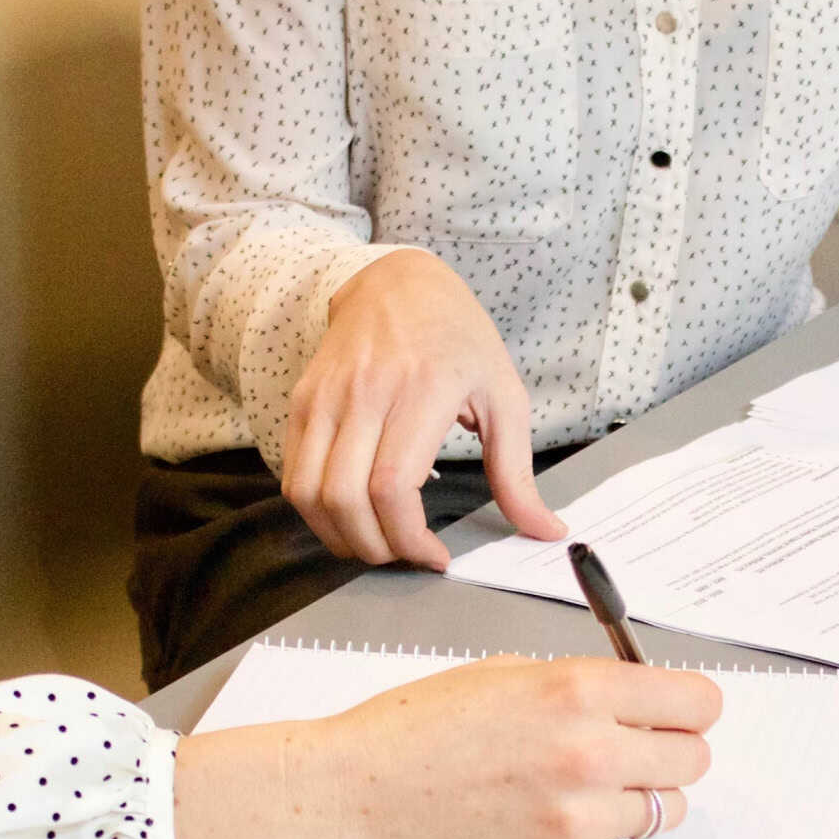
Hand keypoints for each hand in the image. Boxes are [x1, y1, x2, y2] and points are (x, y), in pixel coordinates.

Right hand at [171, 656, 720, 838]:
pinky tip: (553, 819)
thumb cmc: (417, 728)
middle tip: (631, 749)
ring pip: (665, 812)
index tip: (675, 711)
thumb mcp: (506, 673)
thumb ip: (583, 685)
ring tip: (586, 787)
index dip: (688, 706)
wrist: (356, 797)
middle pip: (693, 760)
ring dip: (639, 798)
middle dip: (667, 750)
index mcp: (578, 691)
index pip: (698, 704)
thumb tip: (641, 700)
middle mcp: (590, 754)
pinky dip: (601, 838)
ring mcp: (578, 819)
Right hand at [282, 249, 568, 568]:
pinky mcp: (302, 401)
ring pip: (308, 493)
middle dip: (375, 548)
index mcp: (421, 390)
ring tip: (376, 542)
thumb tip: (546, 530)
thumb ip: (518, 472)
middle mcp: (365, 393)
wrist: (397, 282)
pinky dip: (316, 511)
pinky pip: (293, 475)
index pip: (392, 486)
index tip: (435, 556)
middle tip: (405, 555)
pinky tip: (350, 515)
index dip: (408, 538)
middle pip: (345, 499)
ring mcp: (325, 396)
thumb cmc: (457, 339)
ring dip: (339, 536)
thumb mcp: (504, 396)